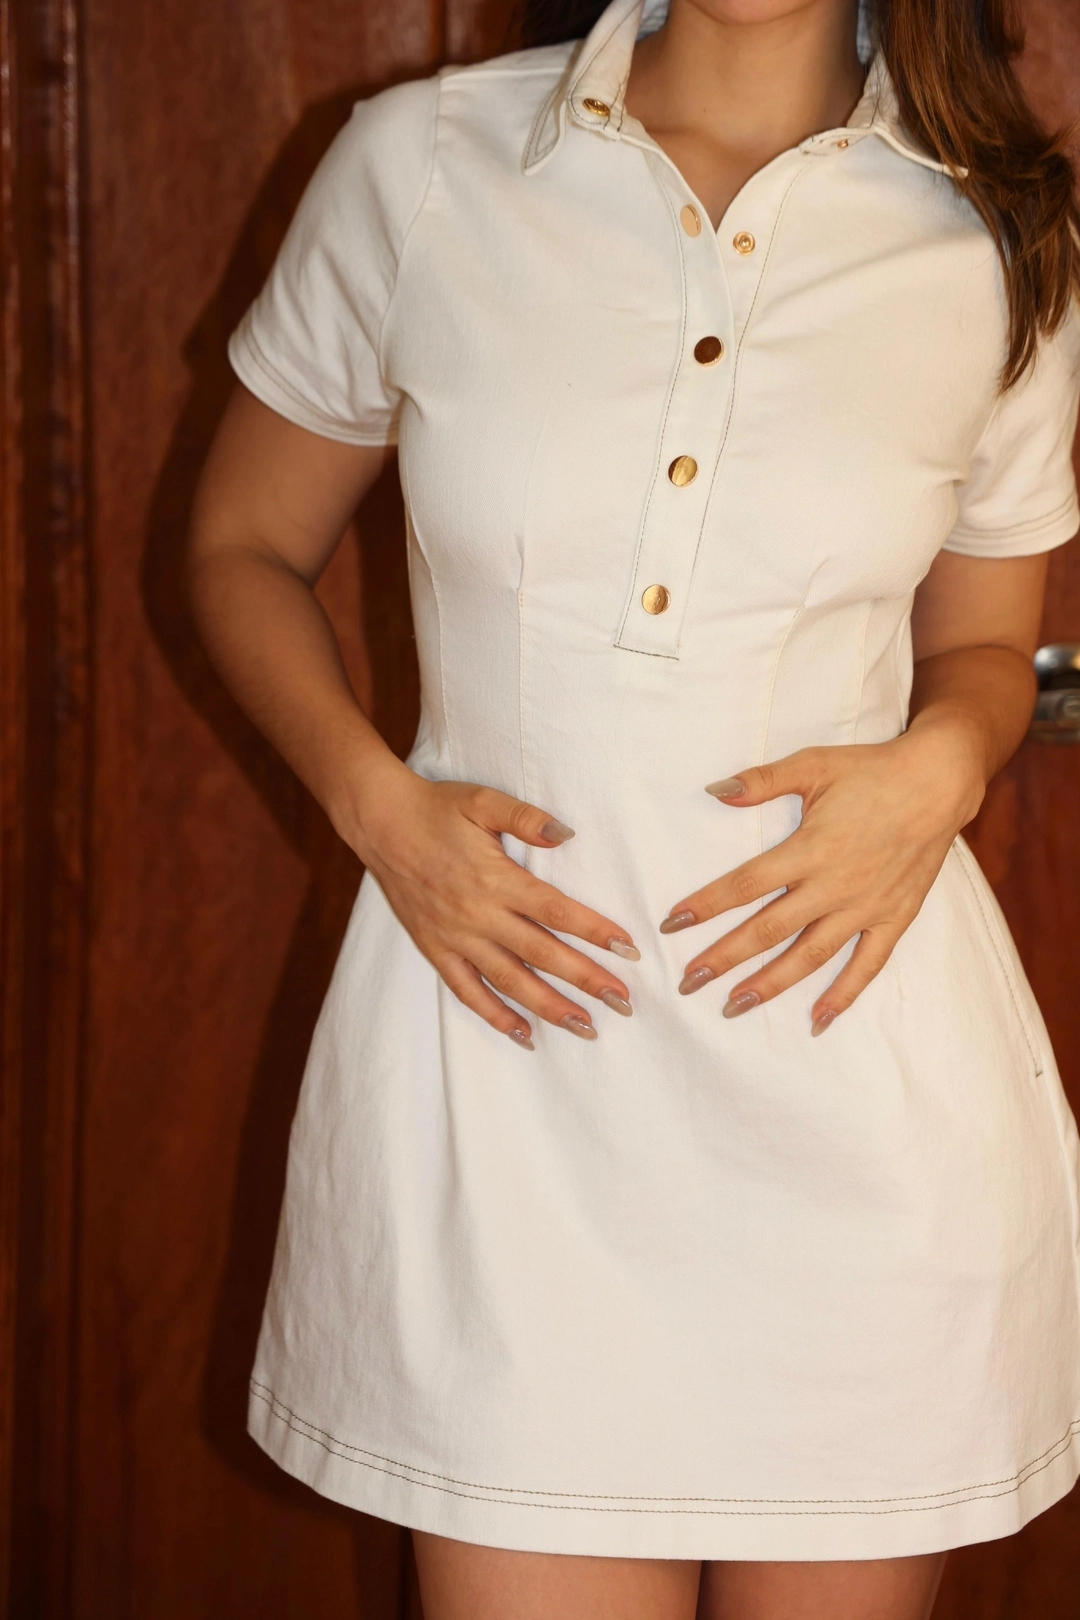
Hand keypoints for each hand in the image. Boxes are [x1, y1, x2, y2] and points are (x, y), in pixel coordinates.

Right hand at [348, 761, 637, 1048]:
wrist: (380, 823)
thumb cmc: (436, 808)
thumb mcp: (483, 801)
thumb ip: (526, 818)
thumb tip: (567, 834)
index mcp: (496, 879)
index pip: (556, 912)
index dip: (595, 931)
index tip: (629, 950)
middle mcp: (478, 915)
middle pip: (542, 955)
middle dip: (586, 980)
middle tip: (623, 1002)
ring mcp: (455, 938)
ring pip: (510, 981)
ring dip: (550, 1007)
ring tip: (586, 1027)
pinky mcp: (435, 950)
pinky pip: (467, 991)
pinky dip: (495, 1015)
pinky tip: (524, 1034)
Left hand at [662, 719, 986, 1032]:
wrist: (938, 782)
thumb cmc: (871, 771)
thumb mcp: (813, 764)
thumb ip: (762, 781)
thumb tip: (714, 790)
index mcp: (809, 849)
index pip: (745, 885)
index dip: (706, 905)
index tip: (671, 925)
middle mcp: (833, 886)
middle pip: (768, 930)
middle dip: (724, 958)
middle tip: (688, 982)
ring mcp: (864, 908)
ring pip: (809, 956)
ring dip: (771, 984)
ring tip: (734, 1006)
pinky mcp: (893, 919)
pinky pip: (866, 966)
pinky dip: (843, 996)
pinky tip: (817, 1021)